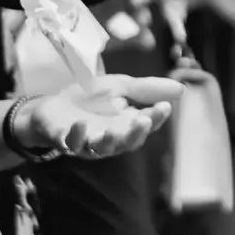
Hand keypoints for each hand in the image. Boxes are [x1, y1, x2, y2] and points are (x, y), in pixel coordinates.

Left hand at [15, 74, 184, 160]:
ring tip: (114, 130)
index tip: (164, 105)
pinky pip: (72, 144)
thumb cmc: (91, 98)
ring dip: (111, 141)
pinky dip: (77, 136)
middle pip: (130, 141)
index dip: (157, 116)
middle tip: (144, 120)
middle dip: (137, 132)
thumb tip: (181, 89)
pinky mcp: (65, 142)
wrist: (52, 105)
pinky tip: (81, 124)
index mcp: (129, 125)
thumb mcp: (120, 86)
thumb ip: (146, 89)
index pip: (148, 124)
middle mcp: (113, 138)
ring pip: (104, 148)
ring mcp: (89, 143)